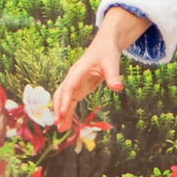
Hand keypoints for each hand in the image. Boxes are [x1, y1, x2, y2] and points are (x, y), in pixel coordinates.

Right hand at [54, 8, 148, 125]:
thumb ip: (113, 76)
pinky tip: (67, 123)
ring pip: (63, 99)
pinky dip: (67, 111)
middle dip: (58, 109)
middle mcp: (72, 77)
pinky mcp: (77, 88)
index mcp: (78, 71)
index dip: (65, 101)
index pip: (68, 87)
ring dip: (61, 113)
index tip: (62, 114)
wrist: (104, 46)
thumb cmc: (107, 53)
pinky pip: (69, 101)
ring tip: (62, 129)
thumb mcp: (112, 63)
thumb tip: (117, 87)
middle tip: (58, 125)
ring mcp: (73, 83)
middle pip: (61, 94)